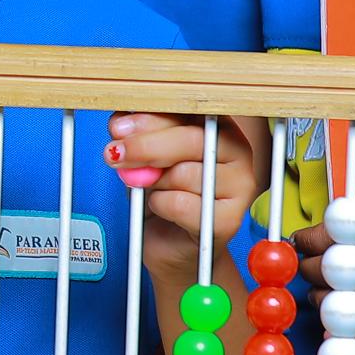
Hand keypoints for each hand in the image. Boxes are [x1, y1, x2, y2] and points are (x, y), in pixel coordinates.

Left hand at [102, 113, 263, 282]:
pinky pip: (181, 204)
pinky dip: (160, 206)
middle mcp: (238, 152)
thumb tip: (121, 122)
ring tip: (153, 190)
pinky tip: (163, 209)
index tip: (118, 127)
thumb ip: (139, 135)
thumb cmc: (162, 192)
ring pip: (184, 173)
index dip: (152, 117)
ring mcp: (240, 187)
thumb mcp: (146, 156)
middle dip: (145, 146)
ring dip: (154, 183)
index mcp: (219, 127)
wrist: (171, 243)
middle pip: (192, 139)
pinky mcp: (230, 220)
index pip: (190, 111)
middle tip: (114, 154)